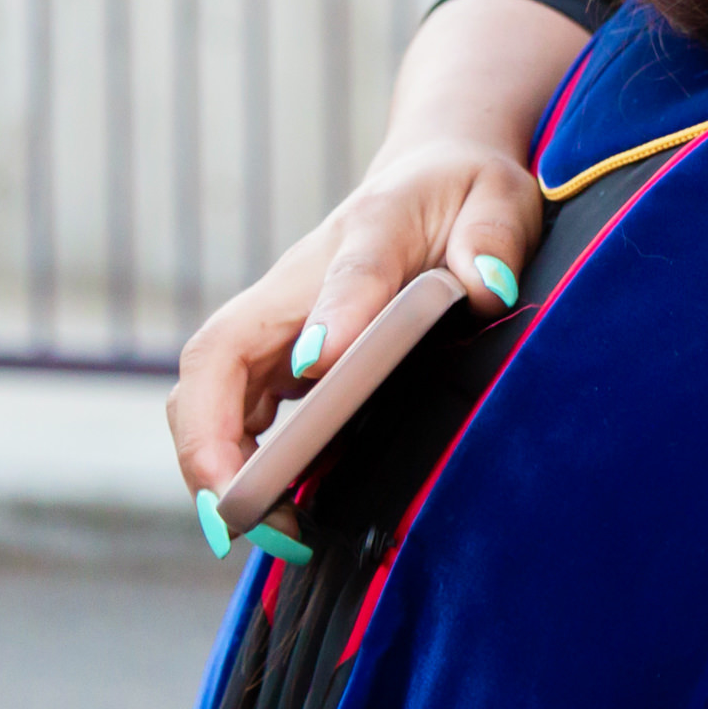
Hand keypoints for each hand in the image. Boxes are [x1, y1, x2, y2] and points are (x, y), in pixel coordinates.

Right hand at [166, 0, 589, 504]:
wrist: (437, 177)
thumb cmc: (466, 192)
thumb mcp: (496, 200)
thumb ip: (490, 241)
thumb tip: (482, 286)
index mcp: (366, 234)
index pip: (343, 275)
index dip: (333, 317)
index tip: (321, 367)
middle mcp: (298, 286)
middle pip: (216, 358)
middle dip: (213, 440)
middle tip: (249, 513)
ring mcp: (281, 326)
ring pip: (211, 396)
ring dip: (217, 465)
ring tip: (267, 531)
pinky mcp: (283, 359)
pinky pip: (239, 416)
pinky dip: (240, 466)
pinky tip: (275, 512)